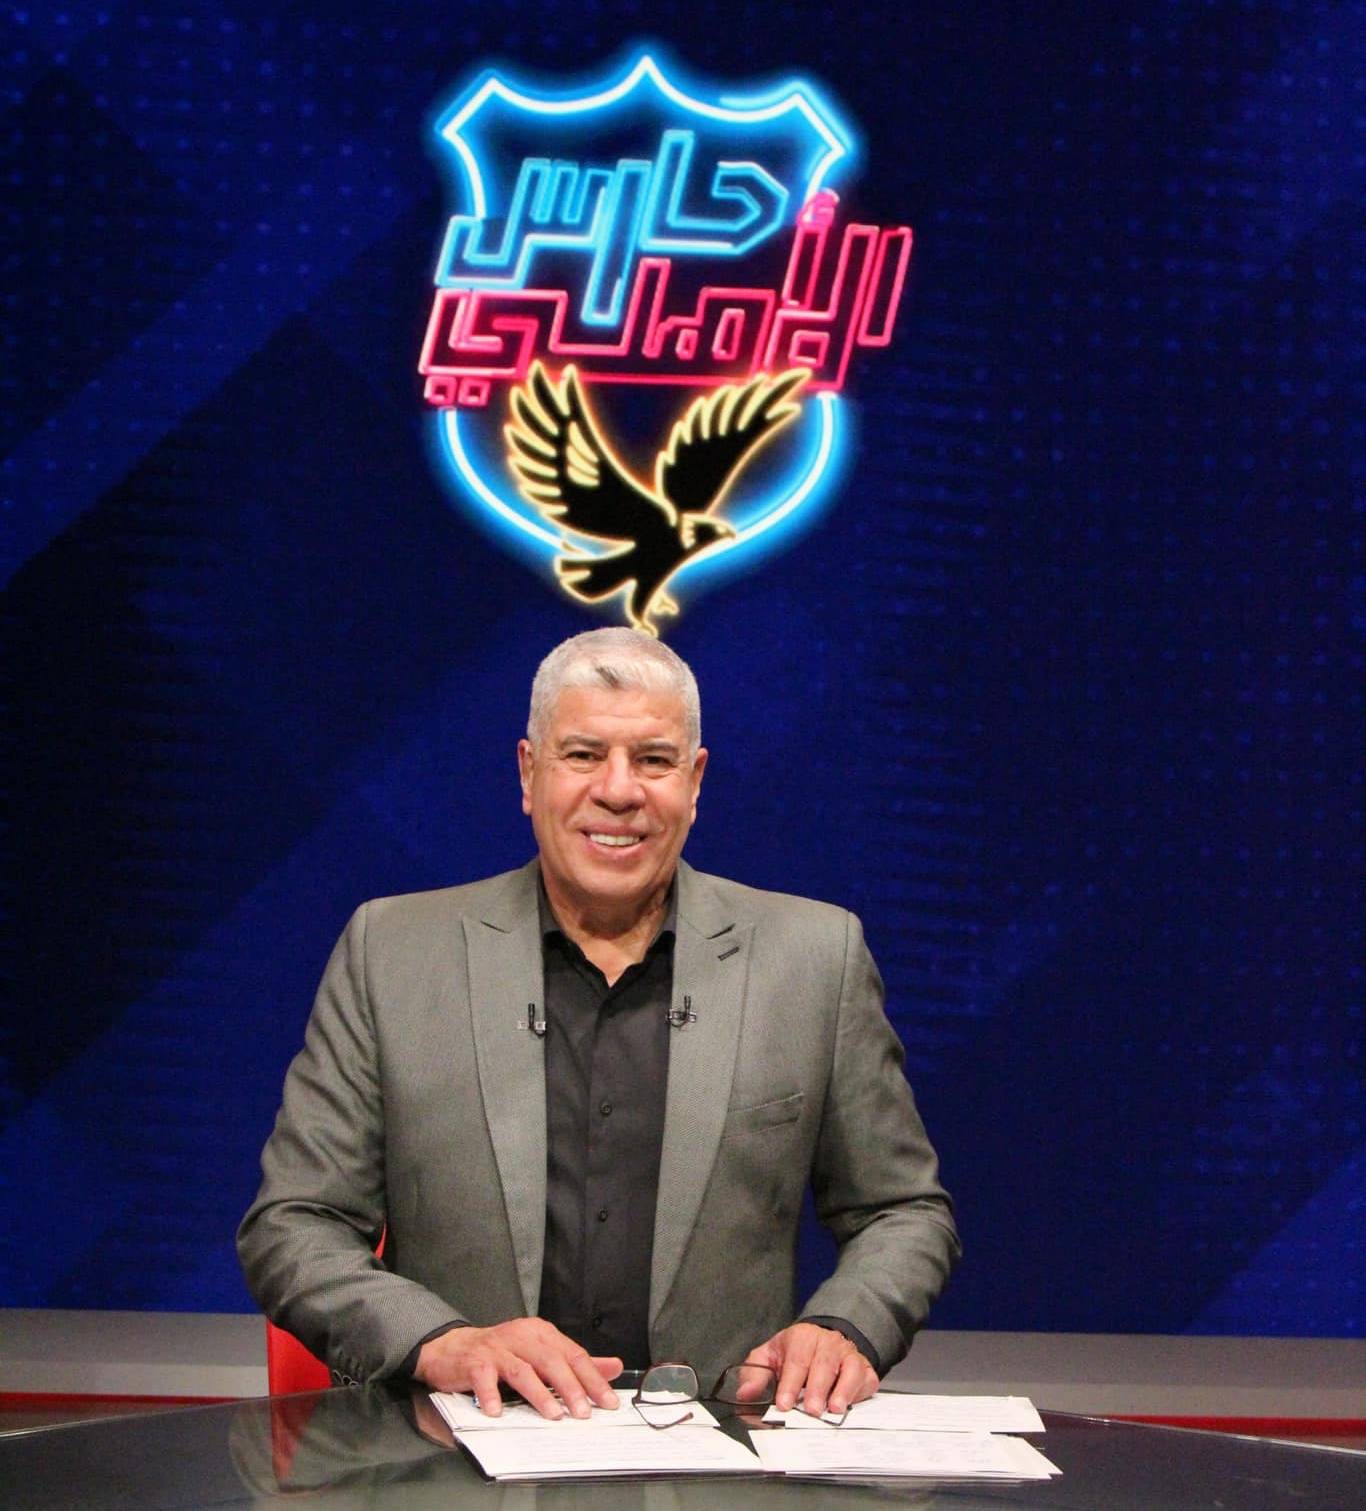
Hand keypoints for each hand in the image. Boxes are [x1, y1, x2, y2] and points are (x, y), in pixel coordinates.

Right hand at [414, 1318, 622, 1419]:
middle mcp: (522, 1336)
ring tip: (553, 1415)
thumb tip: (613, 1367)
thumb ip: (575, 1362)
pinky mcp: (475, 1362)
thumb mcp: (540, 1353)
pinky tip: (497, 1412)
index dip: (592, 1378)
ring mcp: (498, 1348)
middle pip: (551, 1361)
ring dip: (539, 1395)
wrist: (455, 1348)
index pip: (573, 1355)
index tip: (608, 1401)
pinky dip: (491, 1395)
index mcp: (541, 1334)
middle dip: (571, 1388)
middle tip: (584, 1412)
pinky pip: (484, 1378)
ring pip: (523, 1370)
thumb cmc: (502, 1353)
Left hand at [743, 1322, 877, 1417]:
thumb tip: (745, 1395)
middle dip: (816, 1389)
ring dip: (842, 1390)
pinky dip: (860, 1392)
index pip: (796, 1359)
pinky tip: (851, 1404)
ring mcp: (849, 1355)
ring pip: (849, 1369)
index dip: (790, 1383)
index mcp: (802, 1337)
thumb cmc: (794, 1354)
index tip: (784, 1404)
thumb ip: (755, 1375)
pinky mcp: (864, 1369)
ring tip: (834, 1409)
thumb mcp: (770, 1357)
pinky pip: (866, 1379)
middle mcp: (828, 1342)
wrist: (823, 1342)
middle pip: (823, 1364)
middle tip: (810, 1410)